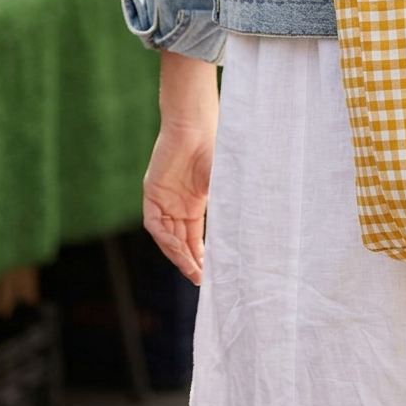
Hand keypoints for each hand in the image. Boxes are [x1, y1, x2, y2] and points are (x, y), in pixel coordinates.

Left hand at [143, 121, 214, 283]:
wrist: (194, 125)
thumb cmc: (214, 148)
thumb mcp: (224, 181)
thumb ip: (230, 204)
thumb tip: (252, 228)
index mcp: (195, 202)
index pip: (195, 238)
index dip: (200, 256)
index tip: (209, 274)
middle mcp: (178, 205)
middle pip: (181, 242)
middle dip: (189, 262)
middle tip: (201, 279)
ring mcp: (164, 200)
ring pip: (168, 237)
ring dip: (178, 255)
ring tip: (192, 270)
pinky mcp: (152, 193)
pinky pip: (155, 225)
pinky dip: (166, 238)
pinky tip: (178, 248)